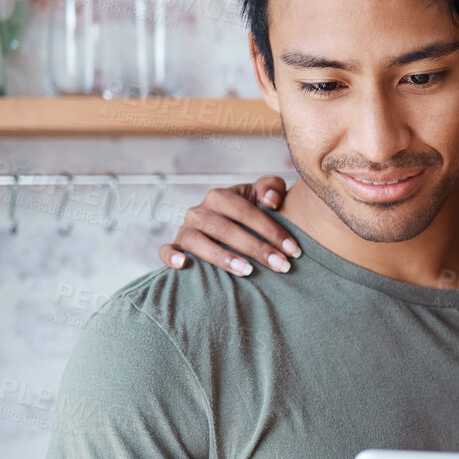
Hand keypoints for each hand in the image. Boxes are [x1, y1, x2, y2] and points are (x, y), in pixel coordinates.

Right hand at [159, 176, 298, 275]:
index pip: (246, 212)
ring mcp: (185, 229)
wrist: (231, 226)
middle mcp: (199, 211)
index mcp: (220, 196)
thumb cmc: (252, 212)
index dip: (271, 230)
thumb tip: (270, 200)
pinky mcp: (175, 247)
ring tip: (247, 271)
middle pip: (225, 229)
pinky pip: (165, 251)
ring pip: (198, 241)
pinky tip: (184, 265)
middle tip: (280, 266)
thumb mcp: (264, 195)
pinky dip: (170, 256)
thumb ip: (271, 188)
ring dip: (222, 256)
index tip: (293, 251)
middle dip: (256, 248)